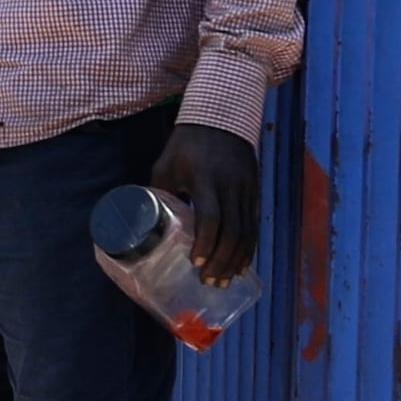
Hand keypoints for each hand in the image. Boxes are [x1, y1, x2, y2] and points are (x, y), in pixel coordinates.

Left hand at [150, 120, 262, 283]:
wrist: (222, 118)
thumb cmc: (187, 145)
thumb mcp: (166, 166)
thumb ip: (159, 194)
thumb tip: (145, 225)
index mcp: (205, 179)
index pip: (211, 217)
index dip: (206, 243)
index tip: (196, 262)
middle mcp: (230, 186)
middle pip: (233, 231)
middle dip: (222, 261)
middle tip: (208, 281)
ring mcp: (246, 189)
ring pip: (248, 231)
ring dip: (236, 260)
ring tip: (224, 280)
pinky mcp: (254, 192)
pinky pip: (254, 225)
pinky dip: (248, 248)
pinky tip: (240, 264)